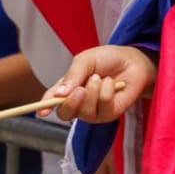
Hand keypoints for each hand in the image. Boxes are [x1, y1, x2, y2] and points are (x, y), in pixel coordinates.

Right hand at [39, 45, 154, 122]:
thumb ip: (72, 75)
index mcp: (67, 87)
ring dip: (93, 92)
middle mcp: (78, 102)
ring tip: (100, 77)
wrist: (132, 61)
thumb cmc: (107, 58)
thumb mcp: (86, 59)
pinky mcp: (108, 114)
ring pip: (84, 112)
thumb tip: (58, 93)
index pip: (52, 99)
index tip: (41, 112)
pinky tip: (111, 84)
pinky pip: (102, 108)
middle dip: (71, 103)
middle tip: (80, 89)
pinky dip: (107, 92)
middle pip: (65, 113)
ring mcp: (93, 110)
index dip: (44, 106)